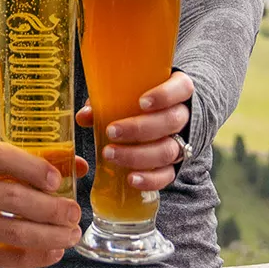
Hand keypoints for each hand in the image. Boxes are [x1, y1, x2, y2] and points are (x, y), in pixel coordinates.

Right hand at [0, 142, 83, 267]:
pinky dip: (39, 256)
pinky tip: (56, 251)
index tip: (58, 180)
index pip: (2, 157)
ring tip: (72, 234)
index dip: (33, 168)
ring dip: (51, 235)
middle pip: (14, 198)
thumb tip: (80, 166)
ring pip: (15, 231)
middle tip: (75, 213)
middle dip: (52, 208)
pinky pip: (10, 258)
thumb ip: (36, 164)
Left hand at [76, 71, 193, 192]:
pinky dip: (149, 179)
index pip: (181, 89)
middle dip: (139, 128)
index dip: (164, 96)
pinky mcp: (175, 165)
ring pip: (168, 150)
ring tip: (111, 155)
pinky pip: (167, 175)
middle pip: (170, 122)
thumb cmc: (142, 101)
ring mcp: (181, 141)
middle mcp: (183, 116)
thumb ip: (109, 101)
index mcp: (178, 91)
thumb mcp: (130, 94)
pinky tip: (131, 178)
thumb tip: (85, 115)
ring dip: (138, 155)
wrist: (164, 118)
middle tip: (111, 131)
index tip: (141, 102)